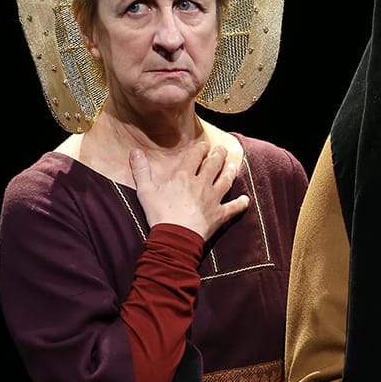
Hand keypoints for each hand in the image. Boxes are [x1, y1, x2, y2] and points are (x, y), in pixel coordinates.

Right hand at [130, 142, 250, 239]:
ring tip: (234, 165)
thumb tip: (135, 151)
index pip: (195, 157)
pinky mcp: (219, 215)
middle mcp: (202, 184)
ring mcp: (213, 199)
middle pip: (213, 165)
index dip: (200, 148)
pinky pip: (233, 208)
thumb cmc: (159, 214)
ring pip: (225, 181)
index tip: (204, 144)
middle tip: (222, 149)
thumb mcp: (145, 190)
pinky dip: (241, 204)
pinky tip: (246, 200)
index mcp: (184, 176)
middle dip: (219, 155)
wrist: (174, 237)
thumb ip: (141, 170)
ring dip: (230, 172)